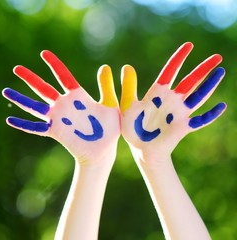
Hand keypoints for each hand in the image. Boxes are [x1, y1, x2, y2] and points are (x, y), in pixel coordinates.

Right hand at [2, 50, 119, 163]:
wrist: (104, 149)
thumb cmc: (110, 128)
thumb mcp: (109, 105)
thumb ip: (106, 87)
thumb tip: (105, 66)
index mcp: (78, 97)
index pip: (63, 76)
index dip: (54, 65)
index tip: (44, 53)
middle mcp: (65, 105)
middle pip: (44, 88)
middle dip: (30, 78)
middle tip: (17, 69)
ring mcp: (59, 118)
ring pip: (35, 106)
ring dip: (21, 99)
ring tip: (5, 91)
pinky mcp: (55, 131)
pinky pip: (36, 127)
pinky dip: (24, 124)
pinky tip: (10, 119)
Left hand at [120, 42, 225, 159]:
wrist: (140, 148)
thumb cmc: (132, 128)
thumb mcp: (128, 106)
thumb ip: (129, 88)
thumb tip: (127, 66)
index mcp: (157, 93)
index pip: (170, 71)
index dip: (179, 58)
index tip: (189, 45)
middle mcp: (171, 100)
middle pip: (190, 81)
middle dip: (203, 69)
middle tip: (217, 57)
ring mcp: (179, 113)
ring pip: (198, 96)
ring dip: (210, 85)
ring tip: (221, 72)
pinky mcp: (183, 126)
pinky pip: (200, 120)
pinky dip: (210, 114)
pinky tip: (221, 106)